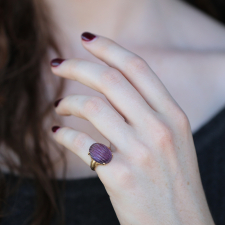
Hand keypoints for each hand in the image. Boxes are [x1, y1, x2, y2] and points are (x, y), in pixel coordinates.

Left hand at [51, 33, 214, 224]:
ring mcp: (140, 153)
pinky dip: (64, 135)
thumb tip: (114, 87)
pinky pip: (82, 144)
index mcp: (173, 116)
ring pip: (92, 107)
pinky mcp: (120, 177)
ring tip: (59, 105)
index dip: (110, 47)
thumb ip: (149, 111)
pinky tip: (58, 133)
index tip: (86, 40)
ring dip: (68, 102)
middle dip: (78, 66)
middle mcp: (159, 129)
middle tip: (58, 64)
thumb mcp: (172, 139)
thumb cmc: (174, 181)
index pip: (137, 67)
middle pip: (110, 80)